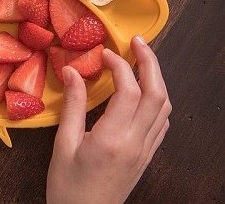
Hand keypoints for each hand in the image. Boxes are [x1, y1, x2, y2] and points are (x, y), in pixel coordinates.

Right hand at [46, 36, 170, 203]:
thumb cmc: (68, 186)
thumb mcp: (63, 144)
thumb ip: (73, 106)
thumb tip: (73, 71)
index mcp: (112, 139)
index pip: (128, 91)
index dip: (119, 65)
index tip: (103, 53)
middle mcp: (136, 143)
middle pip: (157, 94)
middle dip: (150, 62)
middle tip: (137, 42)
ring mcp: (145, 151)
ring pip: (165, 107)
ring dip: (156, 79)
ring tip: (140, 61)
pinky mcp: (147, 157)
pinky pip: (162, 123)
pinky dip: (157, 100)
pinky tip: (143, 93)